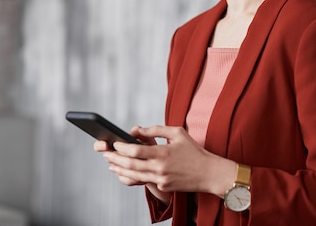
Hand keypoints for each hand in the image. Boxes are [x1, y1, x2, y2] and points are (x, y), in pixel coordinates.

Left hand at [102, 125, 235, 197]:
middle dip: (115, 159)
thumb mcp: (177, 133)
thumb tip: (137, 130)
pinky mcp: (164, 186)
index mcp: (163, 153)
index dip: (122, 148)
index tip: (114, 143)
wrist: (209, 173)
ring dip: (120, 170)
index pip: (135, 150)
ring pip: (135, 175)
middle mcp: (160, 167)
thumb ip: (156, 129)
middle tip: (106, 154)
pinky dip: (132, 177)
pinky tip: (125, 172)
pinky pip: (144, 181)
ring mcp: (161, 179)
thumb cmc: (194, 151)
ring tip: (111, 165)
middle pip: (131, 164)